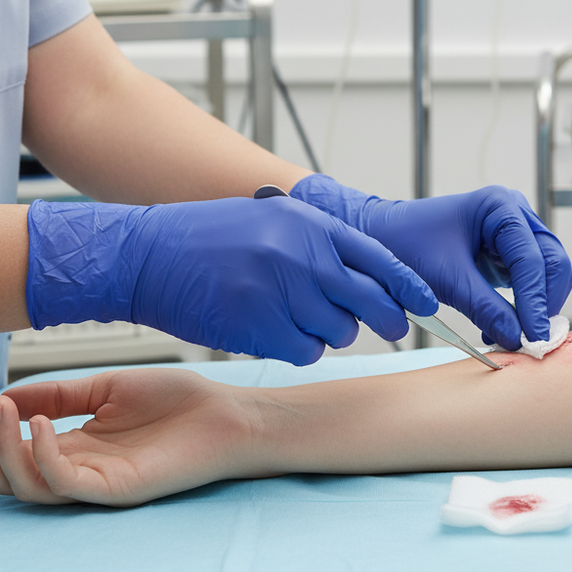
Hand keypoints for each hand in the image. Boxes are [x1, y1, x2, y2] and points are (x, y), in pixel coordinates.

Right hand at [0, 369, 251, 505]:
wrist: (227, 415)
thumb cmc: (177, 402)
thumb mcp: (108, 387)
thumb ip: (59, 394)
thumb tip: (7, 397)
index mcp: (76, 446)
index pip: (14, 450)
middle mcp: (79, 469)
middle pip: (8, 473)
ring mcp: (95, 483)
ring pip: (26, 483)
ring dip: (0, 448)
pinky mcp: (115, 489)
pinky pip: (65, 482)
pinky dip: (43, 455)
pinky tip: (39, 422)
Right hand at [26, 196, 437, 364]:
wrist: (147, 255)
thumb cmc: (208, 238)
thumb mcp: (272, 221)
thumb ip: (318, 243)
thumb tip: (366, 279)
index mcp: (310, 224)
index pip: (379, 258)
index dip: (407, 285)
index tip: (424, 303)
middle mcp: (302, 255)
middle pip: (372, 301)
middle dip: (387, 320)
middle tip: (390, 328)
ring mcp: (282, 291)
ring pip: (339, 332)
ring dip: (330, 332)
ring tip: (298, 317)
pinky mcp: (260, 327)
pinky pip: (304, 351)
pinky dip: (298, 348)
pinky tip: (275, 331)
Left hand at [290, 177, 571, 349]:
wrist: (381, 239)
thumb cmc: (406, 244)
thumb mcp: (446, 279)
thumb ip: (485, 308)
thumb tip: (518, 339)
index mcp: (499, 207)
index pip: (532, 258)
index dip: (536, 301)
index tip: (533, 338)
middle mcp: (514, 215)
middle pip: (552, 262)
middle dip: (544, 303)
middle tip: (532, 341)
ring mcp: (513, 235)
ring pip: (547, 274)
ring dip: (535, 308)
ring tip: (513, 337)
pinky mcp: (506, 256)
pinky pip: (528, 283)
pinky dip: (522, 308)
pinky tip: (499, 328)